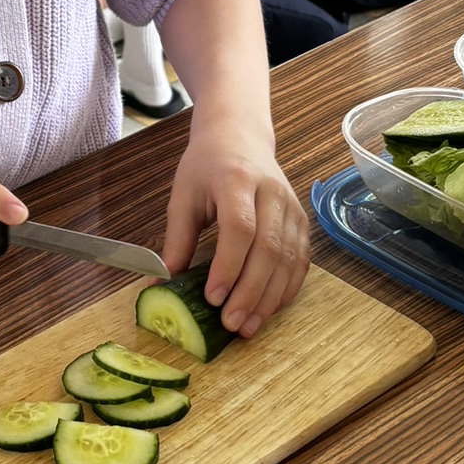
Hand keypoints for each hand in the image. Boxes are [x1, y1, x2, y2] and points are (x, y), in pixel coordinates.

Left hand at [162, 116, 309, 338]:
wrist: (240, 137)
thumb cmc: (207, 165)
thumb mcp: (183, 196)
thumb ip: (176, 239)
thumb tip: (161, 282)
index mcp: (237, 180)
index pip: (240, 228)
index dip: (228, 266)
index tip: (212, 298)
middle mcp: (271, 192)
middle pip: (269, 248)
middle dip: (250, 292)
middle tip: (231, 324)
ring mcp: (291, 207)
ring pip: (288, 259)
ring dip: (269, 298)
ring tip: (248, 326)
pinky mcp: (301, 221)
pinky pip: (300, 260)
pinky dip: (286, 289)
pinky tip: (269, 309)